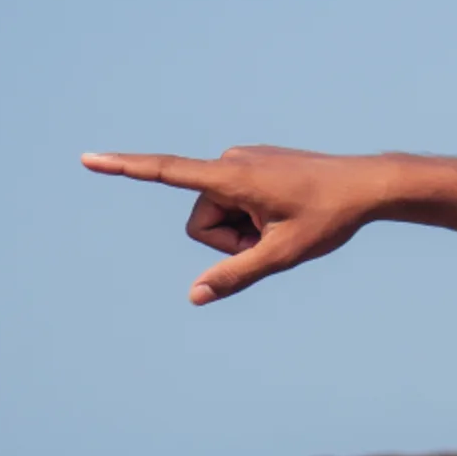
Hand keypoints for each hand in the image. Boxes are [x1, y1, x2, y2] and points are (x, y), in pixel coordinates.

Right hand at [81, 146, 400, 304]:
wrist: (368, 185)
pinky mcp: (251, 165)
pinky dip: (252, 218)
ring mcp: (241, 160)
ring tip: (282, 224)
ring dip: (243, 230)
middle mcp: (230, 161)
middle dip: (228, 240)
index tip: (88, 159)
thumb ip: (236, 276)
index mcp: (232, 177)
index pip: (167, 173)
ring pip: (218, 215)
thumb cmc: (328, 217)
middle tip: (273, 237)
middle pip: (202, 222)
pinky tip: (287, 213)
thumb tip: (195, 296)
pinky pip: (234, 203)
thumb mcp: (282, 255)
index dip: (125, 169)